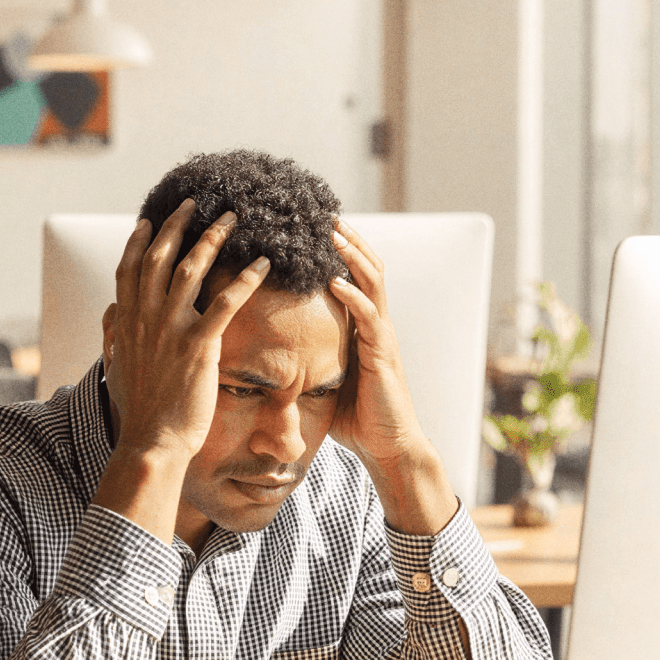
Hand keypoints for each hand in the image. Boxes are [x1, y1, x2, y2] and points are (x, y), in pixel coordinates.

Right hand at [102, 199, 269, 460]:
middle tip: (197, 203)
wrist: (152, 441)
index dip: (140, 240)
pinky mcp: (198, 346)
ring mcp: (170, 330)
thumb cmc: (138, 410)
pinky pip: (224, 303)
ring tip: (233, 220)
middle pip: (160, 256)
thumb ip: (112, 335)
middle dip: (178, 225)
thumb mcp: (114, 367)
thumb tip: (110, 313)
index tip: (151, 219)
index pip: (129, 268)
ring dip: (213, 239)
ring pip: (191, 270)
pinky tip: (261, 264)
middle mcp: (145, 318)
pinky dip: (244, 280)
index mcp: (125, 322)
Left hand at [326, 219, 456, 533]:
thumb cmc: (356, 417)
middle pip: (367, 267)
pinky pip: (370, 318)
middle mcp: (376, 325)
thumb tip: (272, 350)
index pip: (353, 275)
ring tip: (333, 232)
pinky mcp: (383, 355)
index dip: (338, 250)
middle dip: (347, 238)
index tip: (314, 226)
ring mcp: (382, 337)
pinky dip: (354, 296)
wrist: (388, 447)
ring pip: (373, 283)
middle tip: (324, 212)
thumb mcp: (327, 379)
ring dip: (353, 255)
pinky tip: (336, 281)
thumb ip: (311, 357)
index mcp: (362, 327)